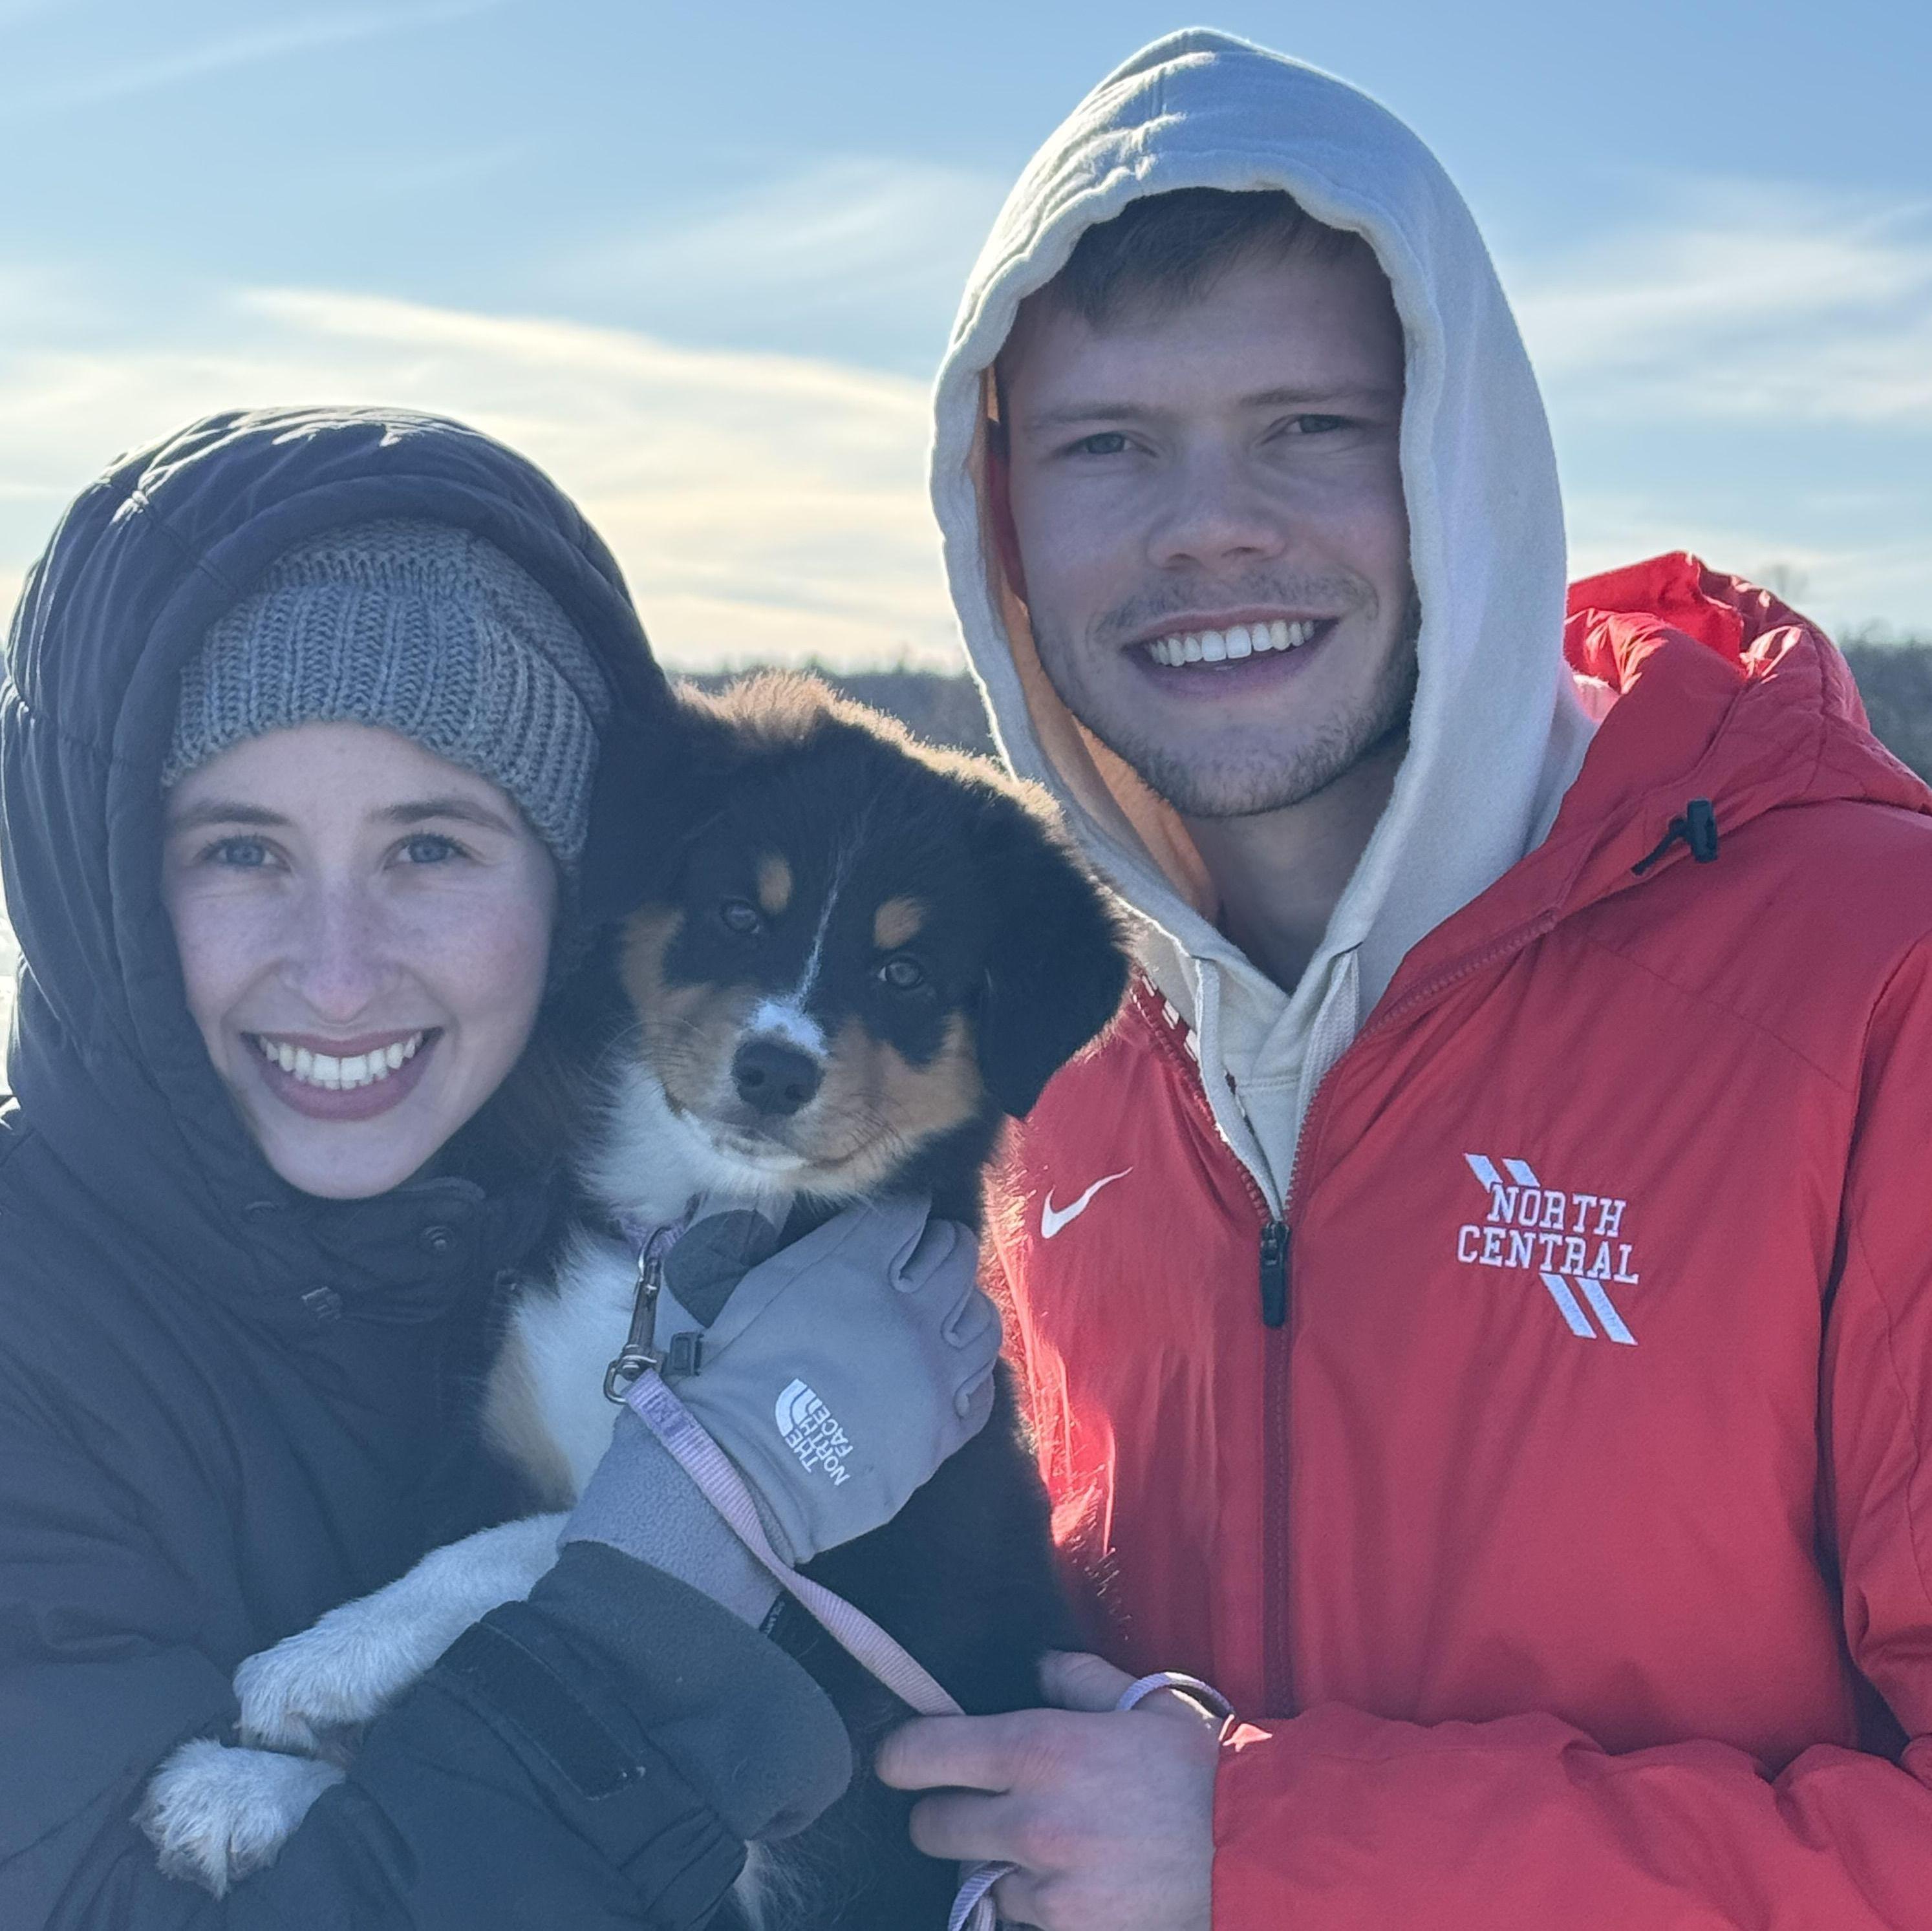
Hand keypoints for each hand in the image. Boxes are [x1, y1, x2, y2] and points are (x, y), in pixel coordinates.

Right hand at [662, 1195, 997, 1563]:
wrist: (746, 1470)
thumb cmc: (742, 1374)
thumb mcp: (765, 1284)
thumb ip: (818, 1243)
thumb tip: (852, 1216)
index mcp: (861, 1273)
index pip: (911, 1215)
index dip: (908, 1213)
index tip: (901, 1223)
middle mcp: (912, 1316)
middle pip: (957, 1256)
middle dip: (945, 1246)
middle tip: (928, 1257)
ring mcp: (935, 1375)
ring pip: (982, 1319)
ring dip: (967, 1304)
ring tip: (946, 1312)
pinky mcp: (944, 1430)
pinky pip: (982, 1388)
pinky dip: (972, 1371)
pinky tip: (952, 1370)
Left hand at [876, 1651, 1220, 1930]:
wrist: (1256, 1851)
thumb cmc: (1198, 1768)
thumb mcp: (1139, 1700)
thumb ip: (1074, 1677)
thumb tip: (1035, 1668)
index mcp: (1039, 1748)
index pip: (923, 1753)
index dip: (900, 1754)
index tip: (899, 1756)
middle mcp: (1030, 1820)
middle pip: (930, 1825)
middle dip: (939, 1813)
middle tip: (967, 1804)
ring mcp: (1046, 1886)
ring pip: (975, 1878)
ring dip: (994, 1864)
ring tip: (1042, 1846)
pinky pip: (1019, 1918)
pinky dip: (1030, 1905)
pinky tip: (1066, 1881)